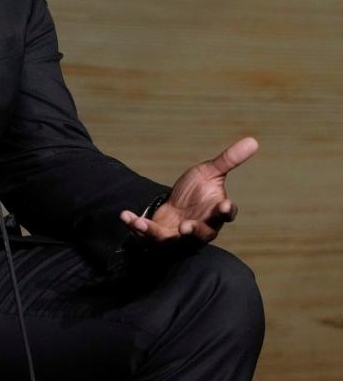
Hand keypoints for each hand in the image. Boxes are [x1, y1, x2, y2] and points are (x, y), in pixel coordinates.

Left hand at [119, 137, 258, 244]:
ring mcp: (178, 236)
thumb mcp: (210, 172)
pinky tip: (126, 215)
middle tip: (186, 228)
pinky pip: (147, 235)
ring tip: (141, 224)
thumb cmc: (198, 191)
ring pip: (169, 240)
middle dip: (193, 232)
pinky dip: (136, 225)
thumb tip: (253, 140)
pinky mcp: (159, 236)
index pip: (225, 215)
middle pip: (199, 235)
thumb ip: (228, 160)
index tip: (227, 206)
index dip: (226, 211)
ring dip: (154, 233)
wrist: (176, 205)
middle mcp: (199, 229)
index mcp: (216, 213)